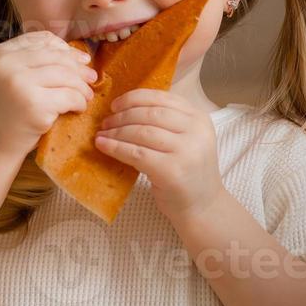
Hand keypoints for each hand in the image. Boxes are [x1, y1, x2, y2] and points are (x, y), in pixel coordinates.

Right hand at [0, 30, 96, 159]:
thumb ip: (34, 61)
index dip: (66, 48)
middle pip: (57, 57)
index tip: (81, 60)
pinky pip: (70, 97)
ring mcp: (20, 84)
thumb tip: (81, 56)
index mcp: (1, 53)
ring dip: (82, 87)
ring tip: (87, 95)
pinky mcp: (35, 105)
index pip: (42, 40)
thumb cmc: (8, 110)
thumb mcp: (11, 76)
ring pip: (67, 76)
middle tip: (91, 78)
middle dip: (79, 68)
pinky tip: (79, 108)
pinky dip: (79, 102)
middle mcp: (8, 65)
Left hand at [93, 89, 223, 223]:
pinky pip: (136, 153)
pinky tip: (103, 146)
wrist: (203, 206)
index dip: (134, 98)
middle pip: (150, 114)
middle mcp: (195, 131)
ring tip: (102, 134)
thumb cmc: (188, 172)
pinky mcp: (171, 171)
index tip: (115, 105)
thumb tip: (125, 107)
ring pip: (141, 132)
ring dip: (116, 131)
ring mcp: (185, 151)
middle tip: (105, 122)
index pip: (162, 98)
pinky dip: (116, 147)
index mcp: (199, 118)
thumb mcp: (187, 140)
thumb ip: (167, 122)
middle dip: (122, 116)